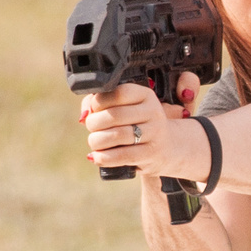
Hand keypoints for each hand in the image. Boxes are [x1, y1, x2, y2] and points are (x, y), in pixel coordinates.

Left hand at [79, 73, 203, 178]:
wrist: (165, 147)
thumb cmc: (135, 124)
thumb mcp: (123, 107)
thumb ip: (98, 102)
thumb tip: (84, 115)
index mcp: (145, 95)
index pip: (118, 93)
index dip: (98, 102)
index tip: (94, 110)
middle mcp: (153, 112)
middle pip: (114, 116)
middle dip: (94, 123)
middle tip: (92, 128)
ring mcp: (154, 134)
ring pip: (116, 136)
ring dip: (97, 141)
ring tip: (95, 142)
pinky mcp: (150, 154)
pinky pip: (121, 156)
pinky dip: (103, 157)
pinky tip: (98, 156)